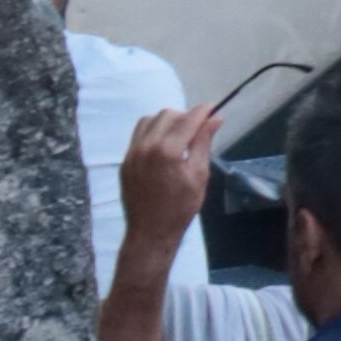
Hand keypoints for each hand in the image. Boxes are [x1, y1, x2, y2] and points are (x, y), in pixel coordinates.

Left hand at [119, 103, 221, 256]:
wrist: (150, 232)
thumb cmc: (180, 208)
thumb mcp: (199, 176)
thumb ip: (204, 144)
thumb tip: (215, 119)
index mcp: (167, 151)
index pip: (188, 119)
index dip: (203, 111)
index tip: (214, 108)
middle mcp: (146, 146)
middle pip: (167, 115)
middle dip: (185, 116)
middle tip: (199, 129)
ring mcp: (132, 153)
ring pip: (149, 120)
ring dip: (167, 122)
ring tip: (180, 136)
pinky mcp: (125, 160)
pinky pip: (138, 134)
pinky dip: (153, 131)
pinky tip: (164, 145)